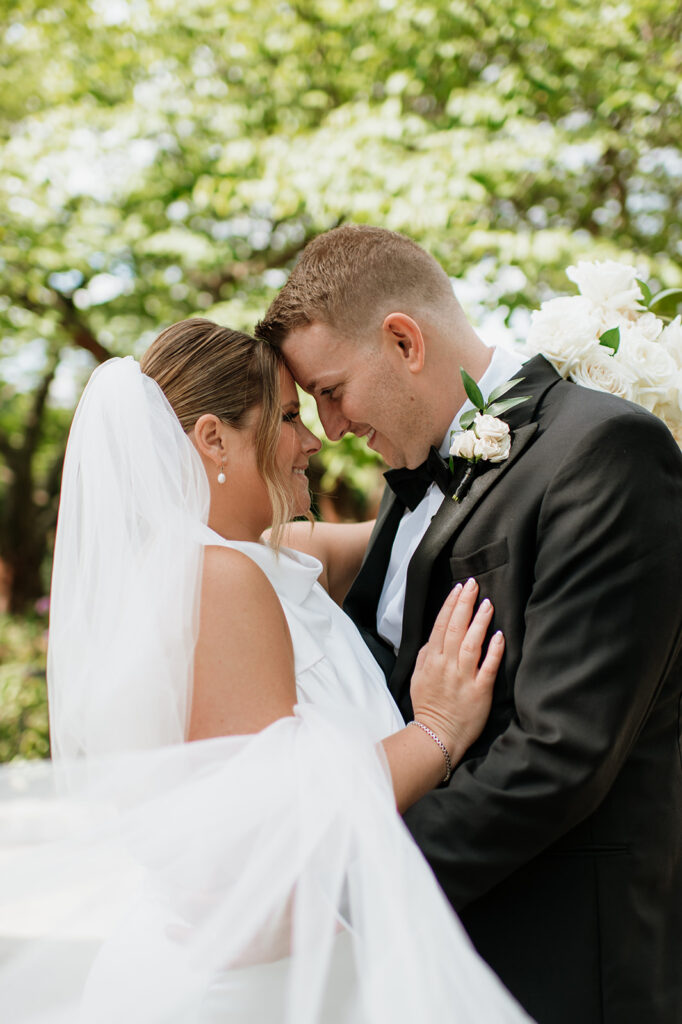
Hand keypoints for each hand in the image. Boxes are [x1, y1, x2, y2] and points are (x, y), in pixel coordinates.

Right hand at [409, 579, 503, 759]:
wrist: (436, 735)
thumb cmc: (428, 705)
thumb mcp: (418, 676)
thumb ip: (426, 654)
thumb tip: (435, 636)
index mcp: (431, 660)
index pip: (441, 625)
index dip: (450, 604)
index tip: (459, 588)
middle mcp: (446, 665)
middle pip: (455, 628)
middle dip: (465, 603)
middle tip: (474, 585)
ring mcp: (463, 677)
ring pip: (471, 643)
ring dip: (479, 621)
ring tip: (488, 603)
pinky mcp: (479, 691)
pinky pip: (488, 667)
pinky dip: (493, 650)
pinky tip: (499, 635)